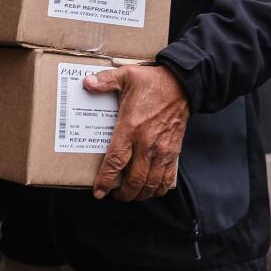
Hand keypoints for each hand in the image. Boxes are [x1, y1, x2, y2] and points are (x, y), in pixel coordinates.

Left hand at [85, 65, 189, 201]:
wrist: (183, 84)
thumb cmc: (152, 81)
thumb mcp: (125, 75)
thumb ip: (105, 81)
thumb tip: (87, 83)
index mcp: (131, 127)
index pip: (116, 161)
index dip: (106, 179)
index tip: (98, 191)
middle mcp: (147, 143)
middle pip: (134, 179)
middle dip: (123, 193)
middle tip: (114, 195)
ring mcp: (163, 149)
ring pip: (151, 183)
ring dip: (140, 194)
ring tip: (130, 195)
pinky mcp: (174, 150)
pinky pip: (168, 177)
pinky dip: (159, 189)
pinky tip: (151, 190)